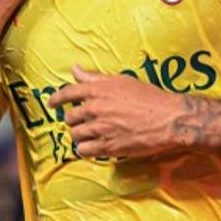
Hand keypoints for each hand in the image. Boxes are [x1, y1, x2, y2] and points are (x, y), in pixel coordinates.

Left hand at [48, 66, 186, 158]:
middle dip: (73, 119)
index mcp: (97, 90)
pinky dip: (85, 149)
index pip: (67, 93)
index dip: (56, 99)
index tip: (51, 103)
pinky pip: (84, 151)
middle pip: (70, 117)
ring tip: (88, 134)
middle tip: (81, 121)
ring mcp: (100, 129)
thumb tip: (75, 69)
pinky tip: (92, 147)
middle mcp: (94, 109)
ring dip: (79, 135)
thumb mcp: (121, 81)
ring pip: (76, 135)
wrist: (168, 119)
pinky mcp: (107, 147)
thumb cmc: (149, 97)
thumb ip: (95, 77)